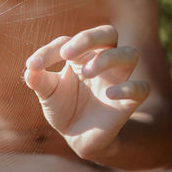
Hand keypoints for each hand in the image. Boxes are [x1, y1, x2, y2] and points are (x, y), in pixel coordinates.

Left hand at [24, 25, 149, 159]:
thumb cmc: (63, 108)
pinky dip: (129, 88)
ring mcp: (117, 80)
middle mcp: (101, 62)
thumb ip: (38, 80)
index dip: (49, 51)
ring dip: (108, 59)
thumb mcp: (47, 94)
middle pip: (109, 33)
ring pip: (130, 54)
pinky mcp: (128, 102)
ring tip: (86, 73)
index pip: (68, 42)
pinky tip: (109, 94)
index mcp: (80, 56)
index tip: (33, 65)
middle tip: (67, 54)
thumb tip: (30, 70)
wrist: (77, 137)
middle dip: (89, 38)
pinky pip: (141, 88)